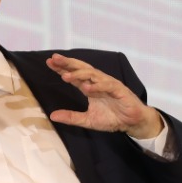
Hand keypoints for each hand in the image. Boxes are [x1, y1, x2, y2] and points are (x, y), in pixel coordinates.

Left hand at [45, 54, 164, 138]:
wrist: (132, 123)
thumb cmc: (112, 118)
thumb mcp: (87, 120)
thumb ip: (71, 117)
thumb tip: (52, 116)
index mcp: (89, 87)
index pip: (74, 74)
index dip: (62, 68)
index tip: (49, 62)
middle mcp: (98, 82)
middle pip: (81, 68)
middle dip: (68, 63)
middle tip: (54, 59)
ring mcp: (108, 84)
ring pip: (93, 74)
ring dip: (79, 74)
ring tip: (65, 76)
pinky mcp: (119, 90)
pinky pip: (107, 85)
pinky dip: (97, 86)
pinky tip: (86, 88)